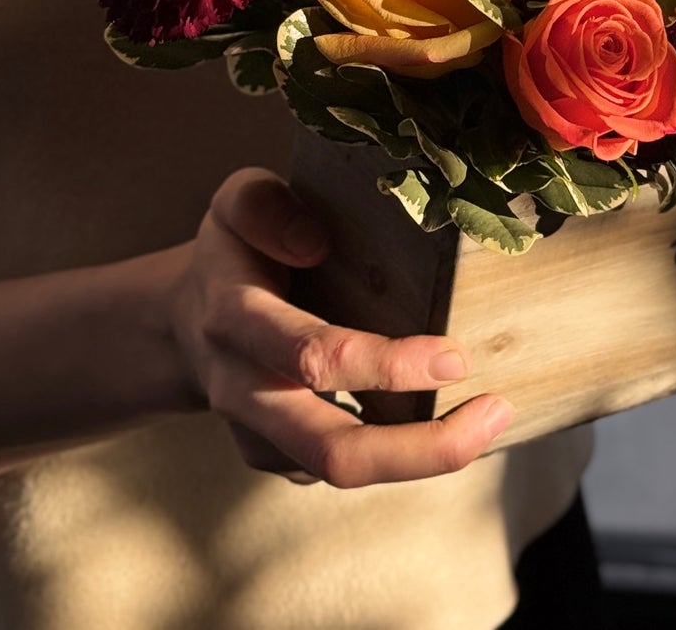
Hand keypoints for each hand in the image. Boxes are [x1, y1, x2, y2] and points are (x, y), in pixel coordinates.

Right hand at [168, 167, 512, 486]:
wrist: (182, 321)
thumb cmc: (233, 251)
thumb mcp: (236, 203)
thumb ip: (265, 206)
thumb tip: (316, 242)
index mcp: (237, 320)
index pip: (313, 358)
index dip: (385, 366)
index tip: (456, 356)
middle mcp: (246, 389)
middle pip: (330, 451)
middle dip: (417, 448)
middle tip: (493, 413)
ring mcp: (260, 433)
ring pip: (338, 471)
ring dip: (420, 459)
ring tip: (489, 421)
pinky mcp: (278, 456)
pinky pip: (339, 470)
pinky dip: (397, 457)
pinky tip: (449, 426)